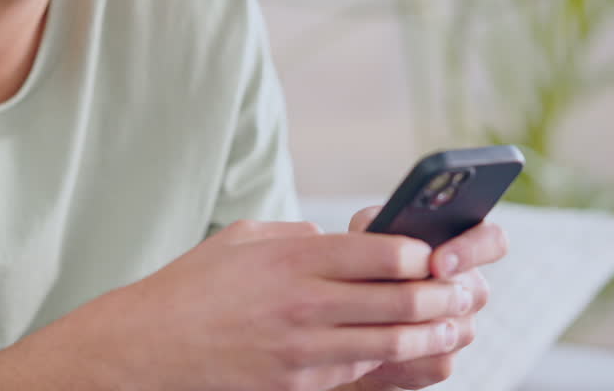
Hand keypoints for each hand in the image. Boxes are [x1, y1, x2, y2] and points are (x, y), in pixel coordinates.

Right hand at [44, 219, 478, 390]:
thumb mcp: (243, 240)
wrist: (148, 348)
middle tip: (466, 293)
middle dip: (442, 297)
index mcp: (293, 258)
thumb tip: (339, 239)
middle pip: (398, 299)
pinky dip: (389, 360)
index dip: (420, 255)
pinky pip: (358, 370)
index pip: (381, 254)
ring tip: (455, 328)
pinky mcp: (297, 383)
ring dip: (431, 336)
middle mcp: (304, 302)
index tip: (436, 254)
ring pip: (390, 342)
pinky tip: (408, 352)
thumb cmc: (193, 287)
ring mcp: (302, 349)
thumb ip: (298, 237)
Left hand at [347, 206, 506, 389]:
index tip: (437, 263)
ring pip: (455, 331)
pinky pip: (434, 363)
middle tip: (398, 295)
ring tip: (373, 323)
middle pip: (476, 292)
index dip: (472, 250)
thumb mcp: (365, 237)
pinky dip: (400, 359)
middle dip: (436, 295)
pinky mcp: (444, 360)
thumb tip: (378, 226)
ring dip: (412, 328)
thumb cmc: (365, 265)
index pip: (492, 240)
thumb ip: (376, 224)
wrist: (352, 318)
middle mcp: (470, 286)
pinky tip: (374, 351)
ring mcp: (462, 326)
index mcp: (461, 245)